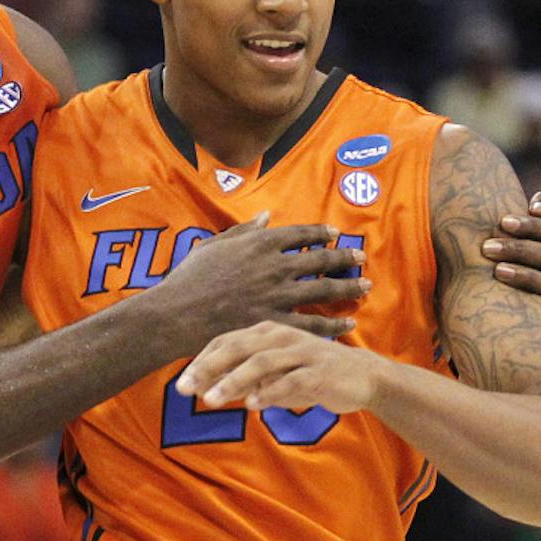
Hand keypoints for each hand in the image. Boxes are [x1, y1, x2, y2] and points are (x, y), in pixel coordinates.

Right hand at [158, 213, 370, 348]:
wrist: (175, 314)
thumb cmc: (188, 279)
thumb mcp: (212, 245)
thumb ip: (243, 231)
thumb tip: (265, 216)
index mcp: (259, 243)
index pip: (300, 233)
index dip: (321, 233)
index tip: (334, 234)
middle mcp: (274, 266)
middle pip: (320, 259)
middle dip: (344, 258)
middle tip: (361, 258)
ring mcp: (276, 296)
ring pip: (323, 291)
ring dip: (347, 288)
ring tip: (365, 287)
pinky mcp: (274, 323)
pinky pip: (312, 324)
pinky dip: (333, 324)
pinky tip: (347, 325)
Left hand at [176, 320, 381, 412]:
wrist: (361, 376)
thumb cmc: (308, 372)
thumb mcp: (273, 373)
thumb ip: (242, 378)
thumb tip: (205, 389)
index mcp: (266, 331)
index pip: (225, 341)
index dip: (201, 361)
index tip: (180, 383)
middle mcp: (280, 336)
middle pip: (237, 347)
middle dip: (208, 368)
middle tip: (184, 388)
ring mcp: (301, 351)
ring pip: (261, 363)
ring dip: (233, 381)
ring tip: (211, 400)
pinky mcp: (320, 370)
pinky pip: (292, 380)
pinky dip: (271, 392)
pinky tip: (252, 406)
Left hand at [481, 191, 540, 332]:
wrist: (518, 301)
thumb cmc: (522, 258)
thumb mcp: (529, 236)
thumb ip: (536, 216)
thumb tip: (539, 207)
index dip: (532, 226)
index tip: (502, 221)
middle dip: (520, 250)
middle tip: (487, 247)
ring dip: (528, 277)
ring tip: (497, 271)